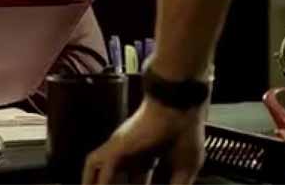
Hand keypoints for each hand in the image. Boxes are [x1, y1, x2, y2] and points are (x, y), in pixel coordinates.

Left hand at [83, 97, 206, 184]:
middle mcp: (131, 153)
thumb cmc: (186, 133)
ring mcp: (121, 150)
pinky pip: (98, 169)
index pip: (137, 182)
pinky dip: (98, 183)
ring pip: (100, 176)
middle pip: (116, 181)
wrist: (181, 107)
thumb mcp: (185, 168)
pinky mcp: (115, 147)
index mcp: (148, 156)